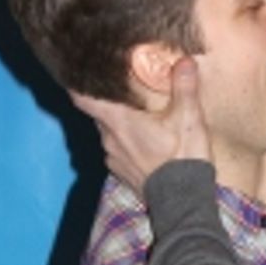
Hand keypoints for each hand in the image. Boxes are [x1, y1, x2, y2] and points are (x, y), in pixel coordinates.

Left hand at [70, 58, 210, 197]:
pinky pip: (118, 152)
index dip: (76, 83)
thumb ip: (185, 87)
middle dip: (108, 102)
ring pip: (109, 133)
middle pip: (99, 113)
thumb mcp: (189, 119)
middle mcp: (109, 139)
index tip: (77, 72)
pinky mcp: (123, 174)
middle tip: (122, 89)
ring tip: (138, 118)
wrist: (183, 204)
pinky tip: (144, 143)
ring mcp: (114, 159)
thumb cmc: (182, 160)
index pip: (82, 98)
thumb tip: (186, 61)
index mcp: (119, 121)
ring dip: (120, 125)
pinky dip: (127, 144)